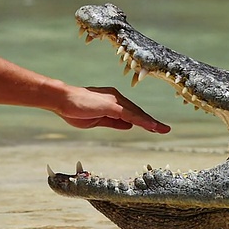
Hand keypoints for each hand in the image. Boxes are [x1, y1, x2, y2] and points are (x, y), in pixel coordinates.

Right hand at [54, 85, 170, 132]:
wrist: (62, 100)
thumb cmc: (76, 109)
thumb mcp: (98, 120)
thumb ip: (114, 122)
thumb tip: (130, 125)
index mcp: (113, 101)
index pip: (132, 113)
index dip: (144, 120)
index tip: (155, 127)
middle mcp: (117, 98)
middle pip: (137, 112)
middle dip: (151, 122)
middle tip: (165, 129)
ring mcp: (114, 101)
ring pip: (136, 113)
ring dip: (150, 122)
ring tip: (163, 129)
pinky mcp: (111, 105)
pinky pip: (130, 115)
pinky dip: (142, 121)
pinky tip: (151, 126)